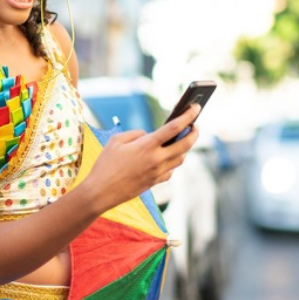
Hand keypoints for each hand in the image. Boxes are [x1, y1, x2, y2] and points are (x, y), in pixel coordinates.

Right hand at [84, 105, 199, 212]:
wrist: (101, 192)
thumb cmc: (106, 164)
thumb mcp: (116, 141)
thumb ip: (136, 133)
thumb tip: (149, 135)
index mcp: (147, 145)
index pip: (174, 127)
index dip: (188, 116)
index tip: (196, 108)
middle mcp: (156, 159)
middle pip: (185, 144)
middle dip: (194, 133)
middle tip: (196, 126)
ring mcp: (158, 172)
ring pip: (181, 158)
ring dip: (185, 147)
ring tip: (184, 139)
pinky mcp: (155, 182)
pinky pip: (171, 170)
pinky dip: (173, 161)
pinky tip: (168, 157)